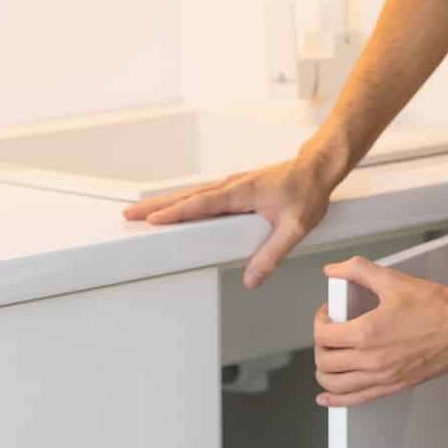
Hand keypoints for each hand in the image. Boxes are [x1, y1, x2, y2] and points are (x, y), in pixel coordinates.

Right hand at [122, 154, 335, 288]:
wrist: (317, 168)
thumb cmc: (308, 192)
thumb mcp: (295, 227)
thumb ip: (272, 254)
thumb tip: (252, 279)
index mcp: (241, 192)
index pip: (201, 204)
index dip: (176, 213)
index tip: (153, 220)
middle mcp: (232, 185)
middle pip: (187, 197)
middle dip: (157, 206)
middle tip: (130, 215)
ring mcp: (232, 185)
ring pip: (192, 195)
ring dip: (166, 203)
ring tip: (142, 213)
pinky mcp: (235, 188)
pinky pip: (202, 195)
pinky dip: (183, 201)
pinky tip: (175, 209)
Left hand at [311, 258, 447, 406]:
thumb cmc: (436, 307)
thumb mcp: (393, 280)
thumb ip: (358, 270)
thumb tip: (334, 269)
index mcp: (367, 332)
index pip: (323, 335)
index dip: (319, 320)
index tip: (328, 314)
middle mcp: (371, 360)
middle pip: (325, 361)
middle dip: (320, 344)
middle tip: (329, 333)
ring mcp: (382, 377)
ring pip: (335, 385)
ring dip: (323, 372)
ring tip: (327, 359)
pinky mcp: (393, 387)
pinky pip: (356, 400)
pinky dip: (337, 400)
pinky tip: (328, 397)